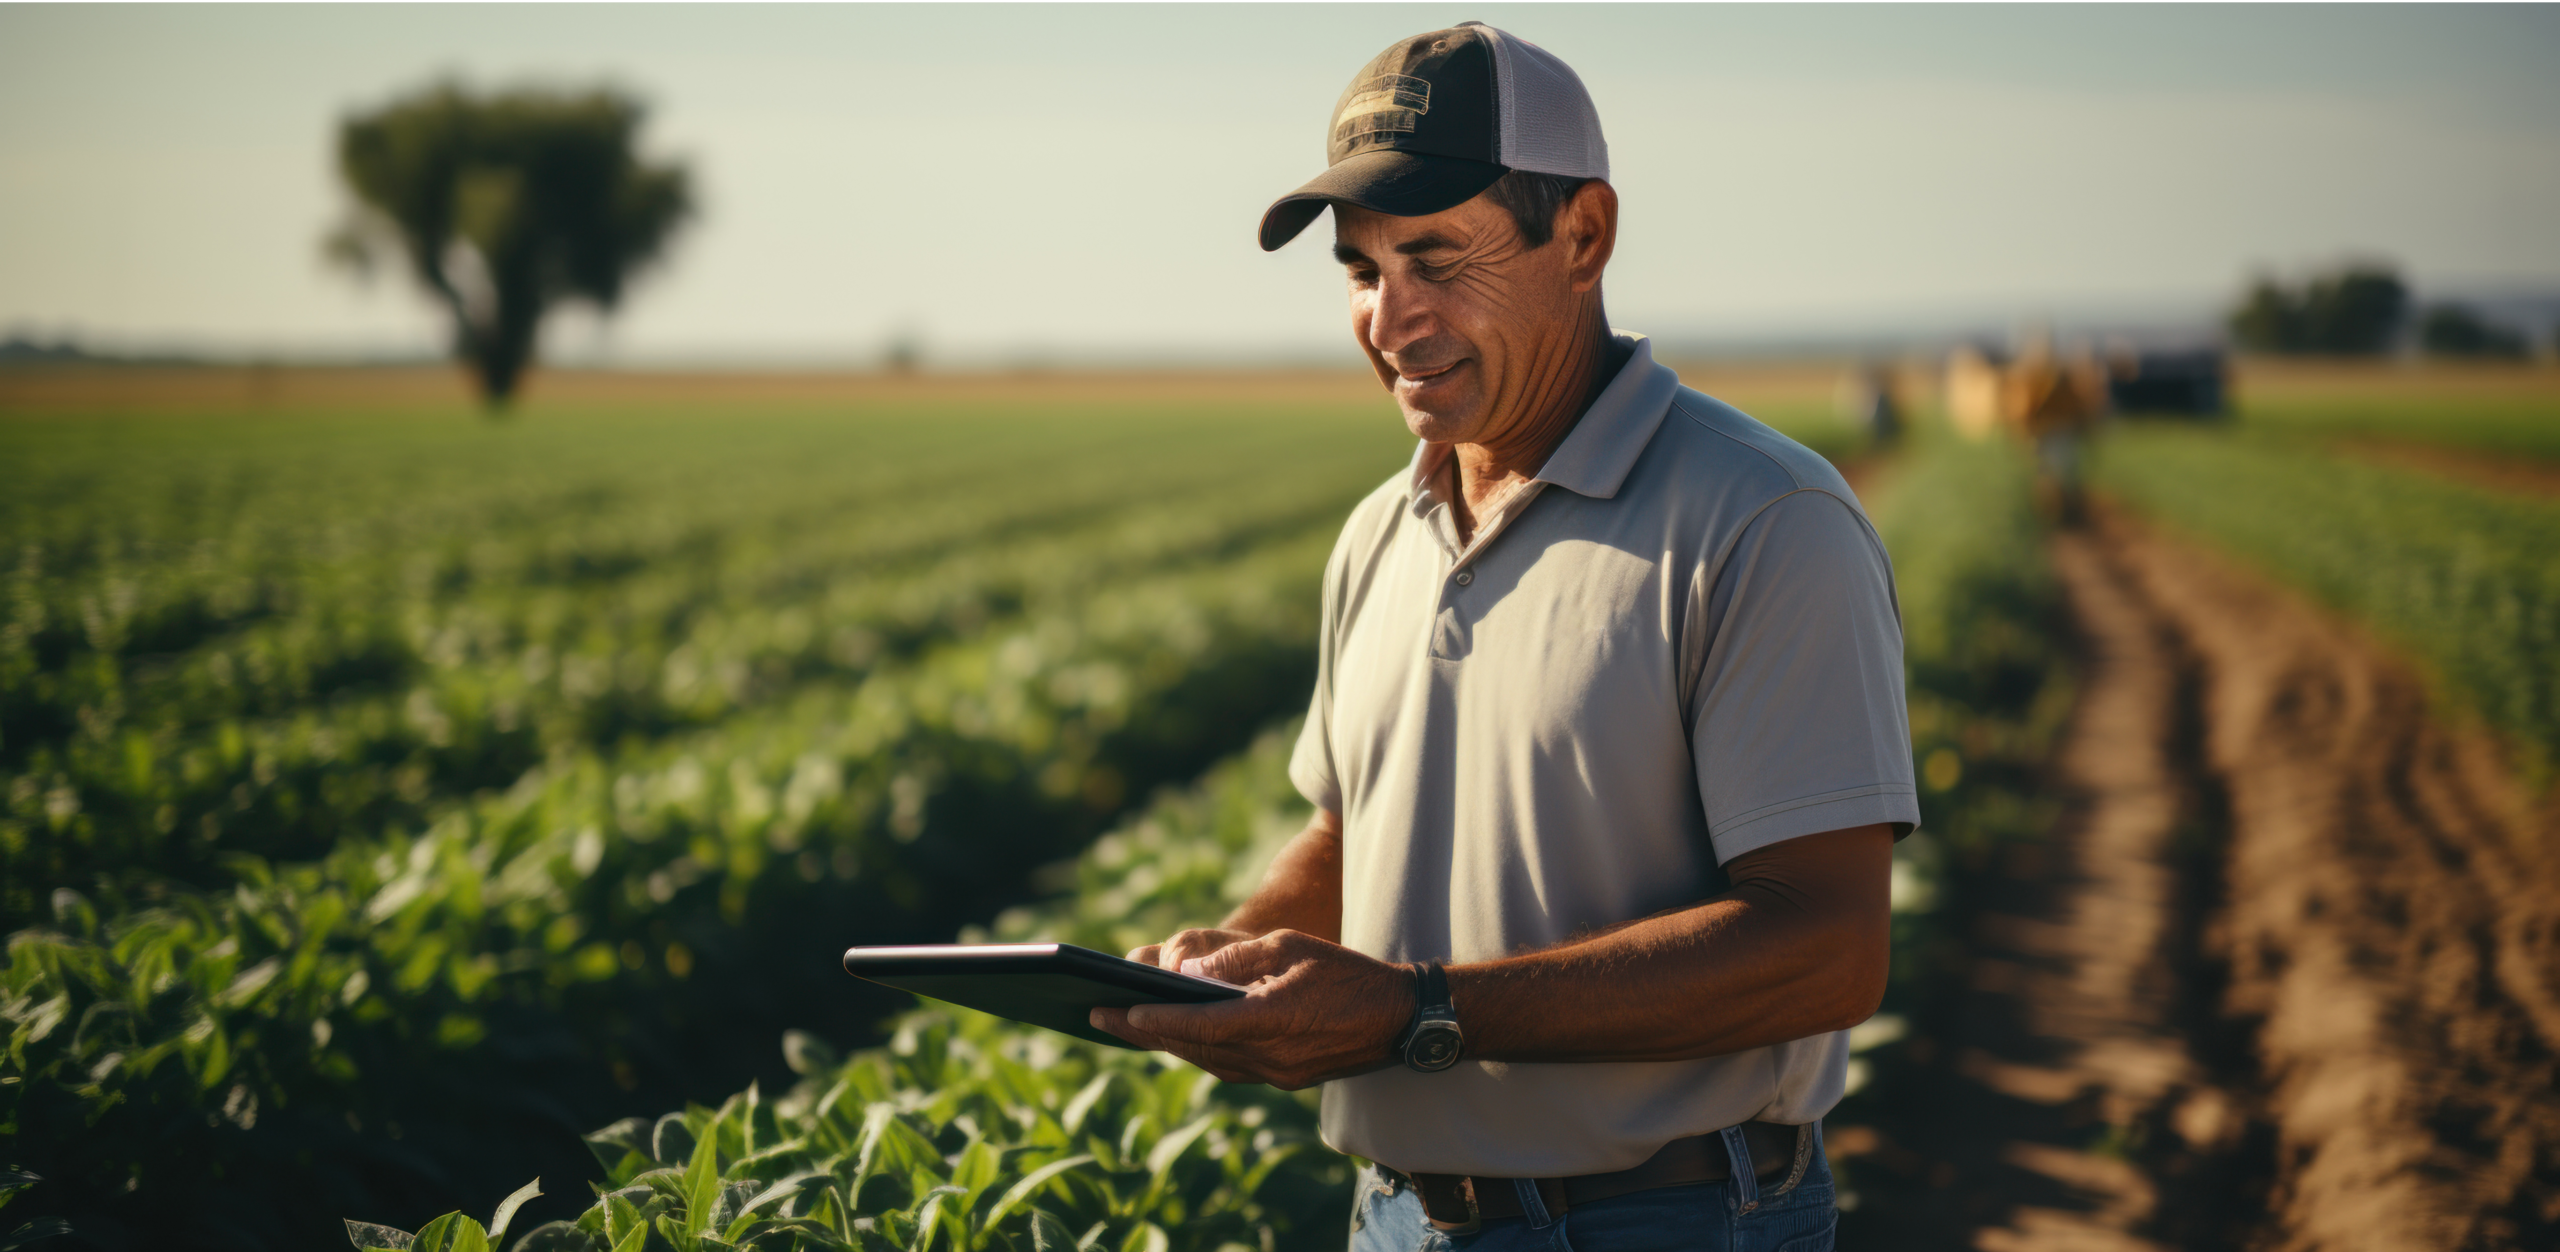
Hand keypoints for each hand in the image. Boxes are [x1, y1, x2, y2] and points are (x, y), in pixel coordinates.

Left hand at [1091, 929, 1413, 1088]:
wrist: (1401, 1018)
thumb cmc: (1347, 972)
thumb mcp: (1290, 947)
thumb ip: (1235, 960)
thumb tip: (1183, 975)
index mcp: (1272, 1021)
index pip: (1198, 1025)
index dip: (1153, 1021)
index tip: (1116, 1012)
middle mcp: (1270, 1058)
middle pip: (1193, 1048)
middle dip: (1144, 1034)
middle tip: (1099, 1017)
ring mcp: (1278, 1075)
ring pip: (1208, 1061)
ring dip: (1167, 1045)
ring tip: (1128, 1027)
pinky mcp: (1285, 1080)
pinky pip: (1230, 1067)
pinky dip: (1198, 1051)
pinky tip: (1178, 1038)